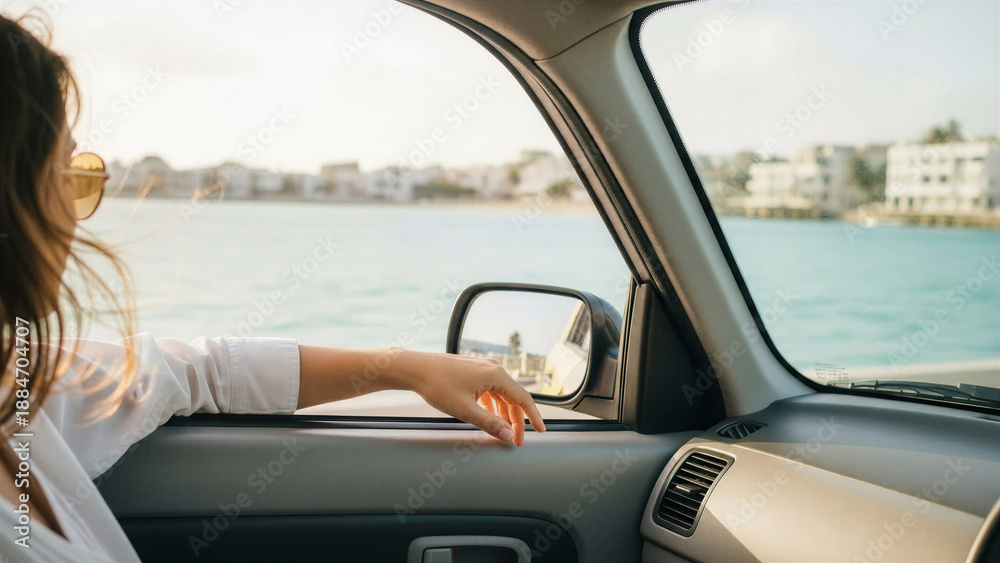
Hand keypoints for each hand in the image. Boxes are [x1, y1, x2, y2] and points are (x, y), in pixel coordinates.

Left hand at [400, 351, 545, 444]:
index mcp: (496, 375)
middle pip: (514, 398)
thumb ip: (489, 423)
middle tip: (516, 440)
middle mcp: (493, 368)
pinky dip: (493, 405)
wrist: (415, 368)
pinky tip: (489, 416)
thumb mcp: (465, 410)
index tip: (541, 431)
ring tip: (503, 431)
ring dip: (504, 414)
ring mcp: (483, 368)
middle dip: (517, 420)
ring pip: (502, 395)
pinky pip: (491, 390)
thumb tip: (507, 435)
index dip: (534, 417)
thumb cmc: (437, 385)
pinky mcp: (474, 371)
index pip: (523, 399)